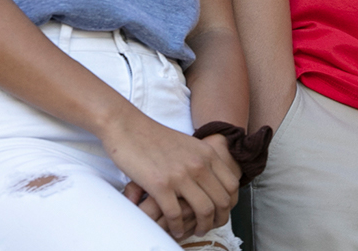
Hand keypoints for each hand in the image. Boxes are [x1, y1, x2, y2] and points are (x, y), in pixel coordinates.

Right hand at [109, 121, 237, 238]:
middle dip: (218, 219)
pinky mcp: (160, 185)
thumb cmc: (152, 136)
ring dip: (201, 226)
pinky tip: (175, 228)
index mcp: (206, 153)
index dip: (229, 204)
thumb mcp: (187, 144)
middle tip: (210, 226)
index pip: (231, 185)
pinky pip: (176, 214)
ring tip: (195, 231)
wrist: (126, 125)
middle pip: (221, 201)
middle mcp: (198, 164)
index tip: (221, 212)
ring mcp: (180, 175)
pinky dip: (177, 226)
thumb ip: (201, 159)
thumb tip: (210, 178)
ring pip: (204, 210)